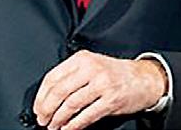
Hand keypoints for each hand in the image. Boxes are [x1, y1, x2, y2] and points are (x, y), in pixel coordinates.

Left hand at [33, 51, 167, 129]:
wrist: (143, 78)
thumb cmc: (114, 73)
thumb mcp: (92, 65)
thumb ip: (71, 76)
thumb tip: (48, 98)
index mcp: (82, 59)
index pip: (53, 77)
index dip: (41, 96)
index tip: (37, 108)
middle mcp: (91, 69)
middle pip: (60, 91)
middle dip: (47, 109)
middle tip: (42, 120)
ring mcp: (102, 84)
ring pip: (71, 104)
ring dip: (59, 119)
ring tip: (53, 127)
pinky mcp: (111, 100)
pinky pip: (87, 115)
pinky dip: (74, 125)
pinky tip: (68, 129)